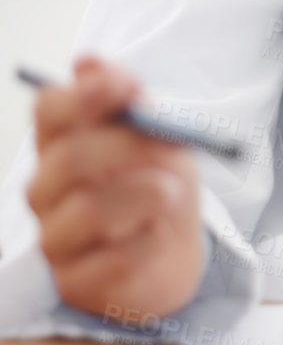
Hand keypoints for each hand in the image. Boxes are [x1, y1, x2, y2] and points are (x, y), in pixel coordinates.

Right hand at [26, 54, 206, 323]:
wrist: (175, 252)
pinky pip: (112, 258)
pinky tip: (159, 235)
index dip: (84, 95)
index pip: (49, 111)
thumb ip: (131, 102)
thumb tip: (88, 62)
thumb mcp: (159, 137)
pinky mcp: (76, 283)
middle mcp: (45, 190)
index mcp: (61, 144)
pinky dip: (147, 241)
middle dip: (127, 149)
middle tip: (168, 149)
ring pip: (88, 211)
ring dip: (141, 196)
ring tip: (169, 192)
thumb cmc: (159, 185)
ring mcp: (55, 238)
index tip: (126, 87)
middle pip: (70, 159)